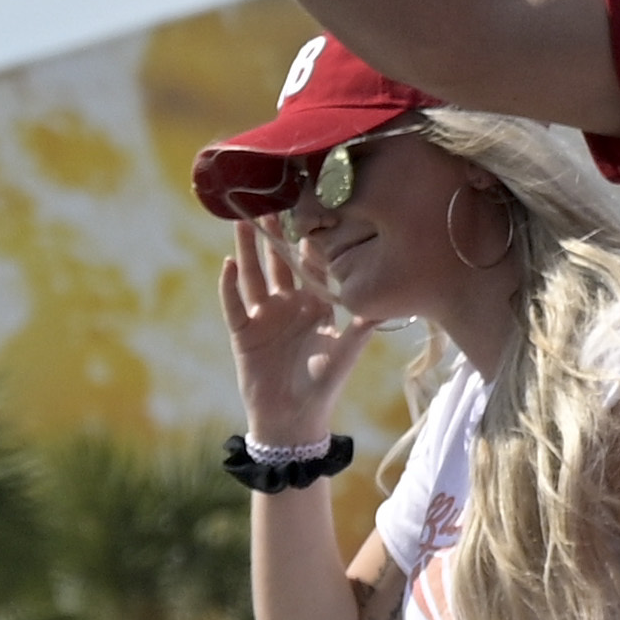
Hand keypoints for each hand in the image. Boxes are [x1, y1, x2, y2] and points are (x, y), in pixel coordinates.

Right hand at [221, 210, 377, 443]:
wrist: (295, 417)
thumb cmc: (325, 384)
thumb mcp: (348, 350)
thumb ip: (364, 325)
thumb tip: (390, 301)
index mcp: (314, 304)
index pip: (311, 266)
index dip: (311, 243)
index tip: (314, 213)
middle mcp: (288, 304)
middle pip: (278, 262)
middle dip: (275, 235)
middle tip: (272, 202)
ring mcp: (264, 315)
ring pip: (253, 275)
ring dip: (248, 249)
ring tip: (243, 221)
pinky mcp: (243, 331)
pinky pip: (233, 304)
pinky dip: (229, 285)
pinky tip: (228, 264)